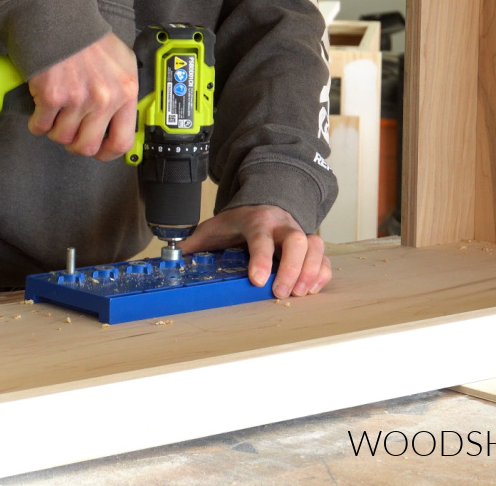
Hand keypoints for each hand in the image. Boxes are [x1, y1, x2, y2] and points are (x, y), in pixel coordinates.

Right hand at [27, 32, 138, 160]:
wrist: (60, 19)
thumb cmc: (88, 40)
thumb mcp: (122, 64)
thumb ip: (123, 93)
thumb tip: (122, 122)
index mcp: (126, 92)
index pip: (123, 140)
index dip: (107, 152)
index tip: (99, 151)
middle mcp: (105, 98)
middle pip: (87, 146)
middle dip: (75, 143)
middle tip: (70, 132)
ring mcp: (78, 99)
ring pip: (62, 137)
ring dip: (55, 129)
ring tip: (56, 113)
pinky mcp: (52, 97)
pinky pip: (41, 126)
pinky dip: (38, 122)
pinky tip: (41, 109)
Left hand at [178, 205, 331, 297]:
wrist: (265, 201)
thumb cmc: (240, 221)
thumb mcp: (215, 227)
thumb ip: (195, 242)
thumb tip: (171, 257)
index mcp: (256, 221)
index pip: (261, 238)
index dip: (261, 259)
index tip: (257, 281)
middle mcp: (282, 225)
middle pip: (297, 240)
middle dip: (292, 268)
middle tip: (281, 292)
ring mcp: (299, 234)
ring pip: (315, 247)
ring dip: (310, 272)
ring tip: (300, 294)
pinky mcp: (310, 246)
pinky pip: (324, 258)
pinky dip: (321, 275)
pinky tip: (311, 290)